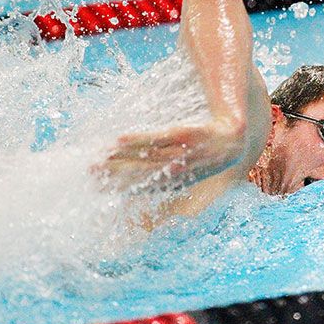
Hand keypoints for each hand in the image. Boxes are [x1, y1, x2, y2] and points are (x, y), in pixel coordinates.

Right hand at [92, 121, 244, 192]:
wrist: (234, 137)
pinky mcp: (191, 136)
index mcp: (175, 182)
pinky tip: (118, 139)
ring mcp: (186, 155)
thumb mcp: (182, 166)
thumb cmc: (204, 151)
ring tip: (99, 158)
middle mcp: (180, 172)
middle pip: (142, 173)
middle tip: (89, 171)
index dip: (119, 187)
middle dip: (115, 174)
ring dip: (121, 158)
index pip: (141, 186)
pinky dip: (139, 140)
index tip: (94, 186)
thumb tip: (124, 171)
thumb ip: (156, 170)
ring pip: (147, 158)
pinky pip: (161, 138)